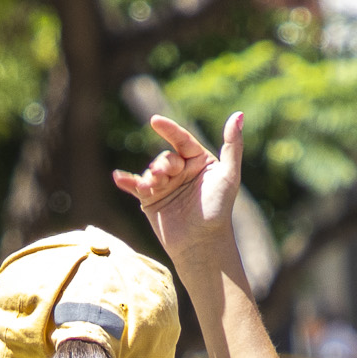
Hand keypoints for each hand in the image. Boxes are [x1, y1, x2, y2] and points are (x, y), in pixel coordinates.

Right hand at [114, 111, 245, 266]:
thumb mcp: (228, 175)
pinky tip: (117, 177)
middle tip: (164, 175)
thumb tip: (239, 114)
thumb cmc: (218, 209)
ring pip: (151, 170)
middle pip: (165, 157)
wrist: (201, 243)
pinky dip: (126, 181)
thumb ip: (233, 145)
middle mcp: (181, 170)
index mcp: (199, 161)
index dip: (169, 129)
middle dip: (163, 164)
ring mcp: (165, 185)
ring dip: (150, 176)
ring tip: (153, 187)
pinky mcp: (150, 200)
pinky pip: (135, 186)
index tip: (155, 121)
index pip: (182, 140)